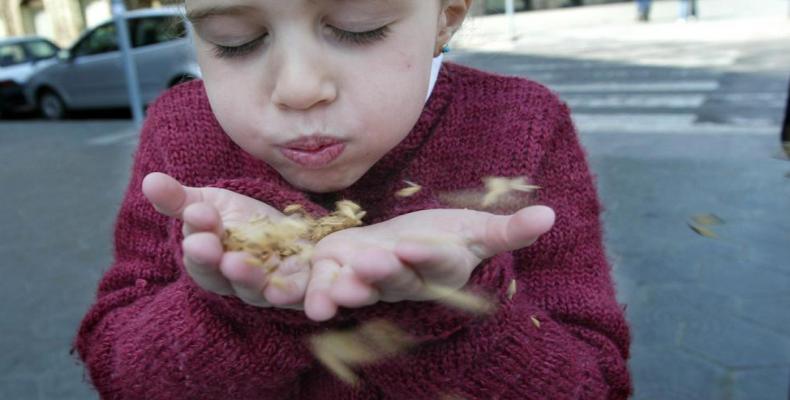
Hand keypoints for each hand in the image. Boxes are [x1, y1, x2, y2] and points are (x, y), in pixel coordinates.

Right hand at [141, 172, 309, 308]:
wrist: (288, 232)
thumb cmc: (238, 220)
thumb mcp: (207, 204)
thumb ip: (178, 199)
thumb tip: (149, 181)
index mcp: (208, 261)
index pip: (197, 253)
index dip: (196, 234)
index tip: (197, 214)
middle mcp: (234, 281)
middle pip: (220, 275)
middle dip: (212, 259)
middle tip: (207, 244)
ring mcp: (266, 288)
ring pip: (254, 289)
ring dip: (246, 277)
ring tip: (238, 263)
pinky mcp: (298, 289)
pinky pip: (294, 294)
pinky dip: (290, 292)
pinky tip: (286, 287)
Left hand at [303, 206, 555, 320]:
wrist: (407, 246)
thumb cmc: (445, 237)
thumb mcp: (476, 230)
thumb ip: (508, 229)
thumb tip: (551, 215)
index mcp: (438, 267)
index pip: (434, 264)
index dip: (423, 258)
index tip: (411, 246)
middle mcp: (405, 280)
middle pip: (394, 279)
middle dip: (382, 274)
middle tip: (369, 264)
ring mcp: (371, 280)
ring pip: (359, 287)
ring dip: (346, 289)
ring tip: (337, 289)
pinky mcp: (341, 272)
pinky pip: (326, 285)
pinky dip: (314, 291)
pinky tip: (304, 297)